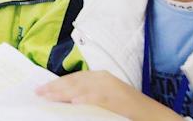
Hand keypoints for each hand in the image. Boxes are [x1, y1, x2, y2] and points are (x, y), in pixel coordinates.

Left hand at [37, 71, 181, 120]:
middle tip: (38, 93)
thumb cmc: (127, 109)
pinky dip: (86, 99)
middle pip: (74, 81)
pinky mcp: (118, 98)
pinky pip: (98, 98)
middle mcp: (103, 78)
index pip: (73, 78)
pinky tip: (74, 102)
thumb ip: (88, 96)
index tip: (41, 89)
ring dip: (64, 92)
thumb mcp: (105, 98)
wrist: (153, 115)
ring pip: (82, 88)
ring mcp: (111, 87)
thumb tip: (67, 100)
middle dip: (55, 87)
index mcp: (99, 77)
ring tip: (49, 97)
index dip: (56, 83)